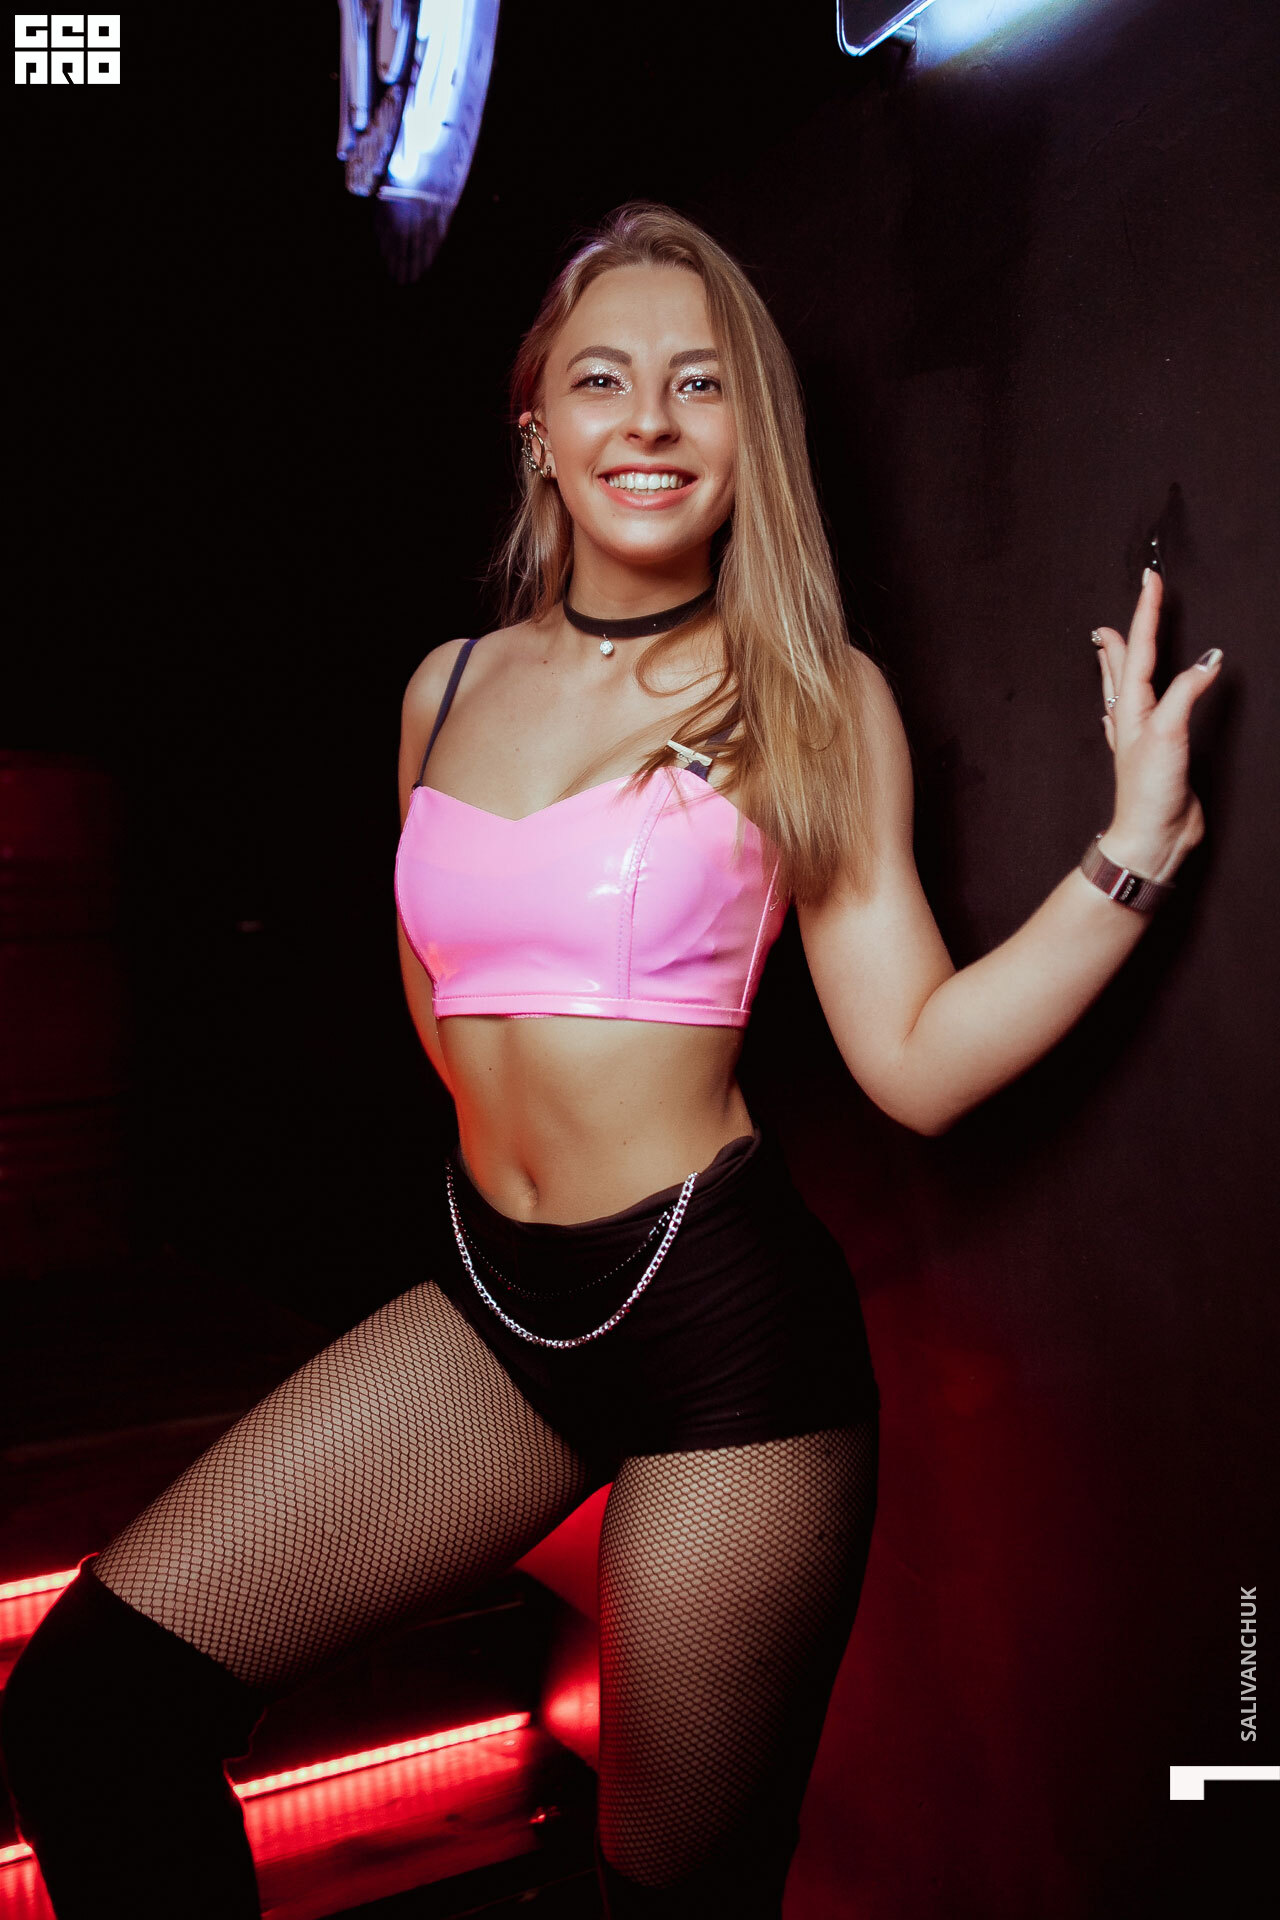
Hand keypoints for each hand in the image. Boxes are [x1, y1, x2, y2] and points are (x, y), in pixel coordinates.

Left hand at [1093, 569, 1221, 882]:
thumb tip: (1208, 659)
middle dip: (1127, 632)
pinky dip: (1131, 699)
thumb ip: (1185, 693)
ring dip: (1121, 661)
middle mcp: (1131, 717)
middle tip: (1129, 603)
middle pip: (1126, 663)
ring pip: (1127, 687)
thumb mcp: (1168, 734)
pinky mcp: (1156, 753)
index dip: (1147, 612)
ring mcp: (1141, 735)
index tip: (1151, 579)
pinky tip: (1123, 703)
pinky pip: (1137, 715)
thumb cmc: (1150, 791)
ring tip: (1110, 641)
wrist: (1150, 839)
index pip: (1140, 648)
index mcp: (1132, 707)